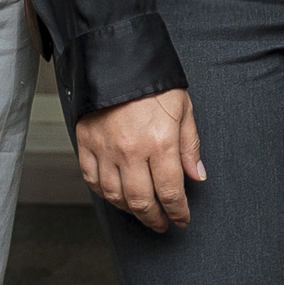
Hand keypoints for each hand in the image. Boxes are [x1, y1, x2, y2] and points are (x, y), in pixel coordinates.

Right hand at [77, 89, 203, 231]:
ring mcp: (105, 150)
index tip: (182, 219)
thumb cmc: (155, 84)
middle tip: (163, 224)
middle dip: (155, 218)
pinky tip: (116, 197)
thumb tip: (197, 175)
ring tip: (142, 213)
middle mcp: (131, 151)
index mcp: (159, 143)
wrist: (118, 60)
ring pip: (115, 196)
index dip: (178, 212)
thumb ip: (190, 146)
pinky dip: (105, 194)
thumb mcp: (184, 110)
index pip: (170, 192)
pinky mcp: (86, 144)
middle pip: (142, 201)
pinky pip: (92, 180)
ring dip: (130, 211)